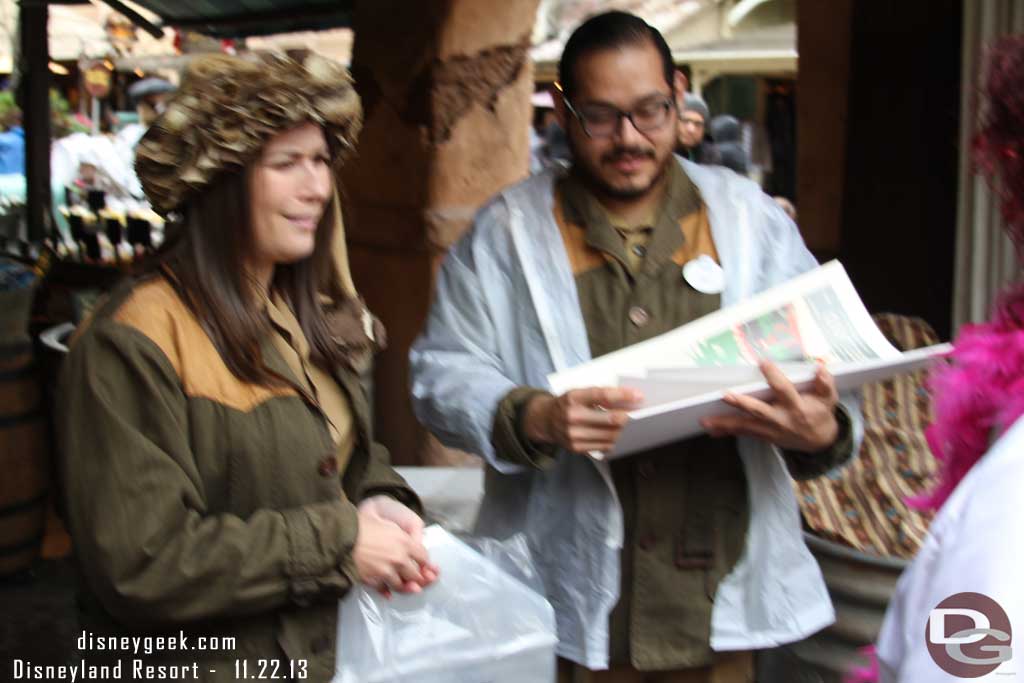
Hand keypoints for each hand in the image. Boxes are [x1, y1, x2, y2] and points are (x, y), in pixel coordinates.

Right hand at [353, 501, 437, 596]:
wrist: (341, 538)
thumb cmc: (360, 525)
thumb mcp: (384, 521)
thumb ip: (399, 530)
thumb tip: (407, 537)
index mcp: (404, 541)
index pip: (424, 556)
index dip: (424, 562)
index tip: (423, 565)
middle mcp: (399, 558)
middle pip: (416, 574)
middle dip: (418, 578)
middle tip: (417, 580)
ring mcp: (387, 571)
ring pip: (402, 585)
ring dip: (403, 586)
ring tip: (404, 586)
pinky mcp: (374, 580)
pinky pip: (384, 590)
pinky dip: (386, 592)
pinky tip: (388, 593)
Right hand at [523, 386, 643, 453]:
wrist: (545, 421)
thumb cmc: (567, 404)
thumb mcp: (578, 393)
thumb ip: (599, 396)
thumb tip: (626, 401)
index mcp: (573, 398)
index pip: (602, 395)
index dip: (623, 395)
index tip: (638, 395)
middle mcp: (572, 416)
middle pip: (610, 419)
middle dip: (629, 416)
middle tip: (642, 413)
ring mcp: (574, 435)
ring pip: (610, 435)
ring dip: (626, 430)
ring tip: (635, 425)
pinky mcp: (577, 447)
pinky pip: (604, 446)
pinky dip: (616, 440)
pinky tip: (621, 435)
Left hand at [701, 360, 838, 451]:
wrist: (820, 443)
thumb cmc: (821, 413)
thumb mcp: (828, 398)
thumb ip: (824, 383)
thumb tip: (820, 366)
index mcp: (796, 407)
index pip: (784, 389)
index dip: (774, 376)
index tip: (763, 362)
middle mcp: (781, 419)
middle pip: (759, 411)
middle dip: (742, 403)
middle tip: (725, 395)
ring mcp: (771, 430)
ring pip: (746, 426)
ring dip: (725, 423)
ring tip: (705, 421)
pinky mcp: (764, 436)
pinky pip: (743, 433)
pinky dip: (726, 432)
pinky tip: (711, 430)